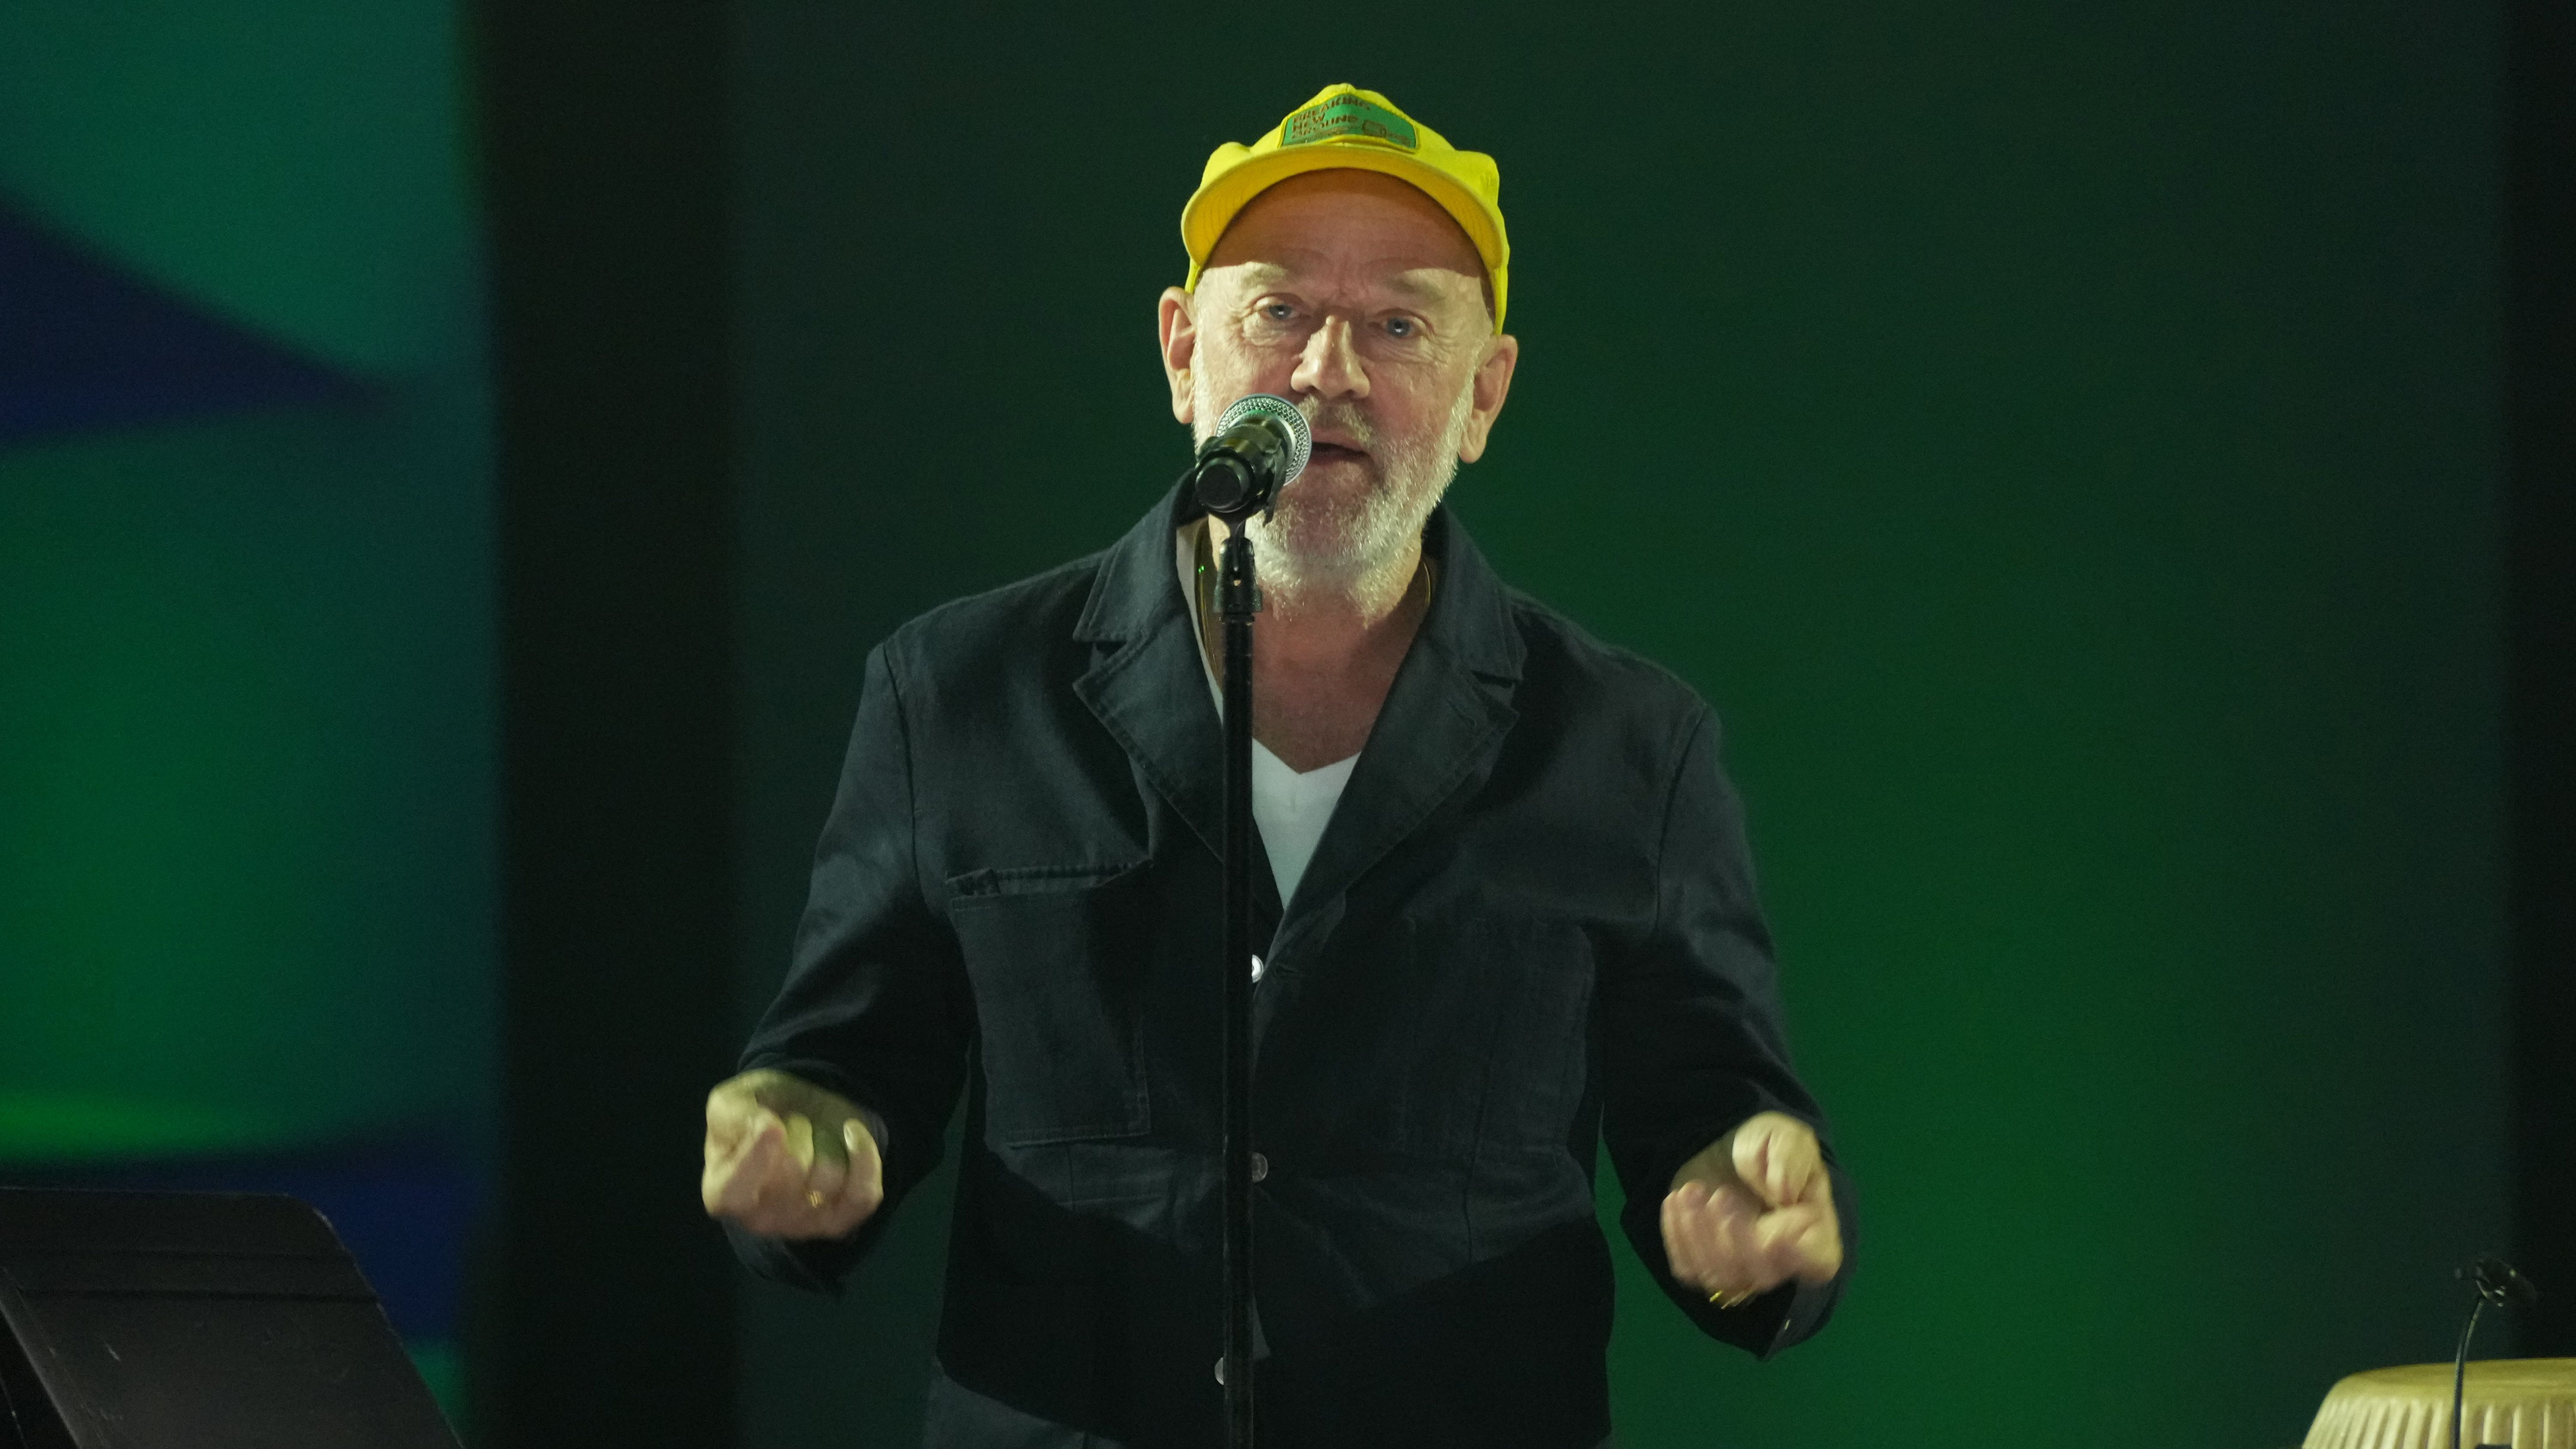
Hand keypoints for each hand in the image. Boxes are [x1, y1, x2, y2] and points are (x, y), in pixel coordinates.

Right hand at [701, 1069, 883, 1239]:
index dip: (755, 1158)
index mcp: (722, 1192)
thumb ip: (733, 1114)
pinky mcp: (837, 1224)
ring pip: (831, 1176)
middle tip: (792, 1124)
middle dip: (799, 1129)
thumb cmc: (756, 1113)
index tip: (773, 1125)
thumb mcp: (731, 1102)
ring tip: (813, 1136)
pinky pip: (864, 1195)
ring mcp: (800, 1226)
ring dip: (828, 1139)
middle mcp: (758, 1219)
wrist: (794, 1121)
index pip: (735, 1190)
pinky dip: (865, 1156)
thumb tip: (764, 1125)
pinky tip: (853, 1133)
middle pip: (794, 1169)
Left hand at [1659, 1110, 1842, 1308]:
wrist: (1728, 1149)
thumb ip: (1789, 1159)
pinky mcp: (1706, 1265)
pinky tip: (1677, 1199)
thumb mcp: (1785, 1137)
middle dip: (1735, 1239)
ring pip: (1721, 1278)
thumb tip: (1783, 1192)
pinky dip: (1677, 1236)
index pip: (1818, 1263)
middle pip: (1761, 1276)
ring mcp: (1742, 1269)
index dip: (1797, 1256)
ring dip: (1699, 1234)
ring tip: (1692, 1189)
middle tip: (1720, 1194)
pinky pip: (1689, 1270)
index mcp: (1816, 1232)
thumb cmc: (1767, 1146)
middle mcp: (1781, 1261)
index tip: (1773, 1232)